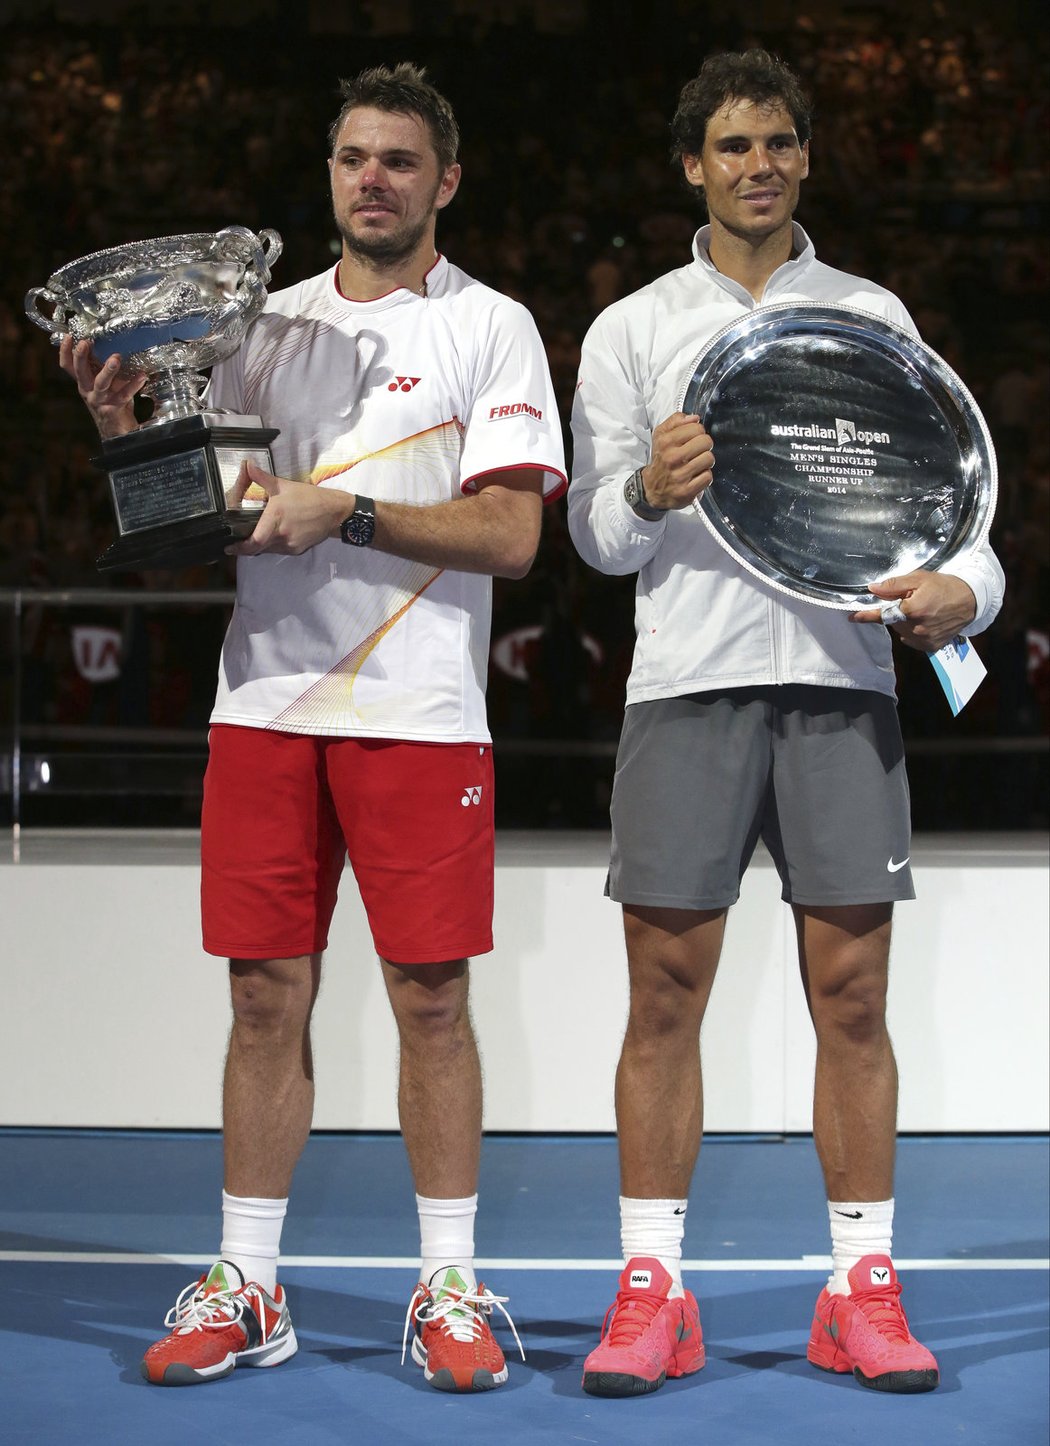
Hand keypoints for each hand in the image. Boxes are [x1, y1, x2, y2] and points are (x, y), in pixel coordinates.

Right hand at [59, 336, 145, 438]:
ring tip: (116, 358)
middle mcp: (88, 390)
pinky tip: (142, 376)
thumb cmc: (111, 400)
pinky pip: (124, 394)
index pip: (68, 366)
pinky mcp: (114, 407)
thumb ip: (101, 366)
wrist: (117, 428)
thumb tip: (110, 341)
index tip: (69, 337)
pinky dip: (134, 384)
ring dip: (108, 370)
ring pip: (101, 383)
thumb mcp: (102, 381)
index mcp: (83, 381)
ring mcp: (100, 400)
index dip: (65, 351)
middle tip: (85, 343)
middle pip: (80, 371)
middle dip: (81, 356)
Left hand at [225, 461, 354, 556]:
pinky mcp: (298, 550)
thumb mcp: (283, 485)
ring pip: (269, 550)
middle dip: (248, 546)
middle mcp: (281, 535)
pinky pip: (280, 550)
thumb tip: (247, 465)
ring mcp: (290, 544)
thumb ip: (262, 477)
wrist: (334, 511)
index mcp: (275, 519)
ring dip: (262, 545)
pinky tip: (276, 535)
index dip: (240, 548)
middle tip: (239, 542)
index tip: (228, 548)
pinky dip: (274, 545)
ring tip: (258, 536)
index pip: (254, 542)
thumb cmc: (309, 497)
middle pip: (259, 548)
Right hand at [642, 412, 714, 508]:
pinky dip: (704, 477)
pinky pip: (708, 477)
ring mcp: (679, 476)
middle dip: (704, 446)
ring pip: (709, 459)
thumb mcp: (661, 436)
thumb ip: (676, 421)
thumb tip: (695, 418)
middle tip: (697, 451)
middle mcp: (671, 458)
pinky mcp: (687, 491)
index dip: (698, 432)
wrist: (651, 489)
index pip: (696, 428)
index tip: (693, 439)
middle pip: (706, 442)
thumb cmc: (661, 459)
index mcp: (665, 442)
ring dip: (706, 462)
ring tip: (697, 464)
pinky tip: (696, 476)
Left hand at [851, 570, 976, 652]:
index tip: (852, 617)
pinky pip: (912, 639)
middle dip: (897, 611)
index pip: (882, 614)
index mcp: (912, 610)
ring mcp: (924, 639)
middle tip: (912, 600)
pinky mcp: (931, 646)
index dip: (866, 616)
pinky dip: (914, 631)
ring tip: (923, 610)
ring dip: (906, 622)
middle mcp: (917, 628)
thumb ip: (894, 585)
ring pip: (902, 631)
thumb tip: (873, 589)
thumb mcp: (919, 578)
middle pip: (893, 621)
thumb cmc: (945, 586)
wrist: (971, 600)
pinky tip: (926, 621)